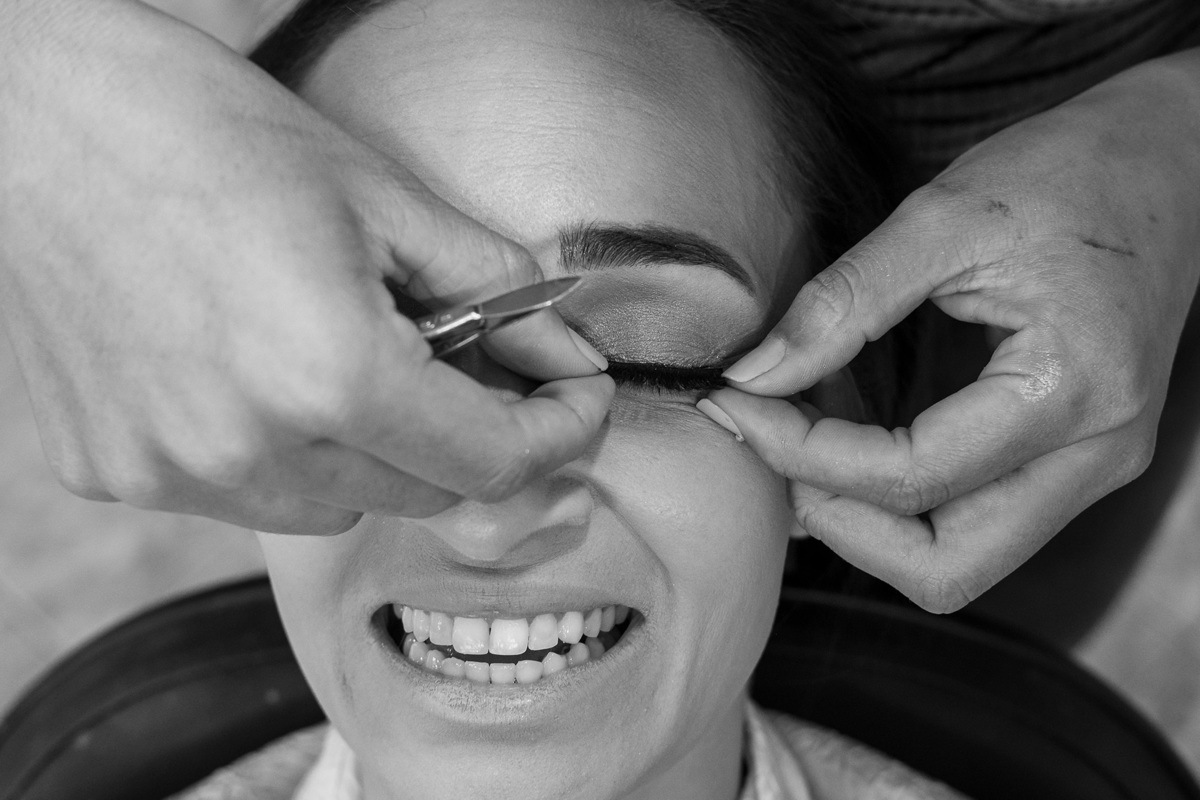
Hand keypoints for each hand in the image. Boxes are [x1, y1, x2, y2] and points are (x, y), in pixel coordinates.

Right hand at [0, 0, 612, 533]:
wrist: (32, 116)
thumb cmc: (208, 132)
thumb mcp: (382, 196)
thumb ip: (492, 289)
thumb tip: (558, 355)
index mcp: (327, 374)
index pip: (491, 463)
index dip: (557, 433)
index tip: (578, 400)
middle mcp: (245, 449)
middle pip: (422, 494)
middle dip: (471, 434)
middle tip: (476, 362)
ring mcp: (170, 473)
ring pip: (338, 506)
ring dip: (376, 450)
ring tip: (346, 353)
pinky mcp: (114, 474)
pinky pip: (247, 495)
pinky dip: (284, 452)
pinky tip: (260, 373)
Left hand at [703, 49, 1199, 611]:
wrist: (1167, 164)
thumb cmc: (1068, 175)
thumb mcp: (943, 216)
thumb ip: (843, 301)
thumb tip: (754, 374)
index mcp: (1073, 391)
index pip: (911, 477)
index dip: (803, 453)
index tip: (733, 404)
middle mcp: (1095, 454)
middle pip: (945, 567)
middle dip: (836, 522)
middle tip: (766, 446)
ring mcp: (1088, 467)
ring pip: (957, 559)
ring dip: (861, 519)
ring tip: (797, 438)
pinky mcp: (1067, 460)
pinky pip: (968, 518)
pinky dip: (893, 498)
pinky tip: (842, 433)